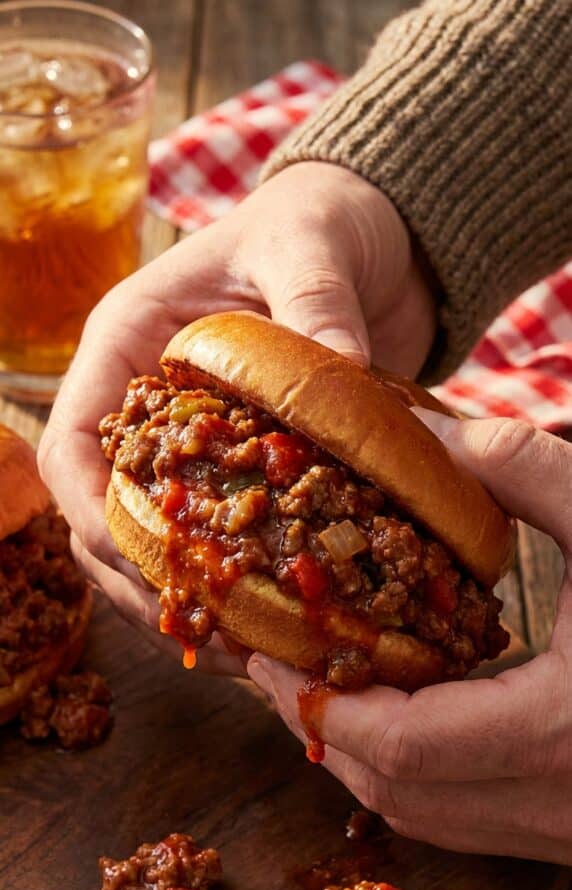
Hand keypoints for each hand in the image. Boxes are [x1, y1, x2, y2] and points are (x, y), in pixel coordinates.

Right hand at [39, 162, 435, 667]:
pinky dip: (241, 591)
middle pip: (105, 517)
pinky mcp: (248, 473)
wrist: (377, 242)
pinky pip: (224, 543)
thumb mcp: (308, 243)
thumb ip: (312, 299)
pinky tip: (279, 630)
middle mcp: (148, 408)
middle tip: (208, 635)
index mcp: (126, 345)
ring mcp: (196, 447)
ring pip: (159, 546)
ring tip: (246, 654)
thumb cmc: (319, 221)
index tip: (144, 567)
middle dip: (145, 582)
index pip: (70, 446)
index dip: (90, 514)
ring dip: (193, 604)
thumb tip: (336, 364)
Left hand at [248, 416, 571, 863]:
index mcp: (563, 732)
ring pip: (430, 818)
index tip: (270, 660)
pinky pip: (468, 821)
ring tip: (321, 690)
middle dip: (323, 733)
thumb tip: (431, 435)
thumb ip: (526, 471)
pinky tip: (401, 718)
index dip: (323, 706)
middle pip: (398, 792)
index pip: (404, 747)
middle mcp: (561, 803)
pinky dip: (416, 776)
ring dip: (362, 760)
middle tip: (275, 671)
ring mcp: (571, 830)